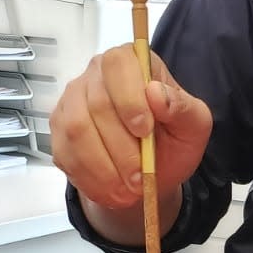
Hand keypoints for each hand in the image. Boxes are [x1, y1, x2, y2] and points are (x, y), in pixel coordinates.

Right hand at [51, 46, 212, 211]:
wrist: (148, 171)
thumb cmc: (171, 141)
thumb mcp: (193, 126)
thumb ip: (183, 108)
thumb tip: (158, 94)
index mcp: (131, 62)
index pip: (119, 66)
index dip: (129, 100)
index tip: (144, 131)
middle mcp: (96, 75)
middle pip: (96, 105)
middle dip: (120, 149)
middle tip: (138, 178)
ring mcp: (72, 101)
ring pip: (77, 130)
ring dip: (103, 167)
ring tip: (125, 191)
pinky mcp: (59, 130)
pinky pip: (64, 153)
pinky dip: (88, 178)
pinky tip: (109, 190)